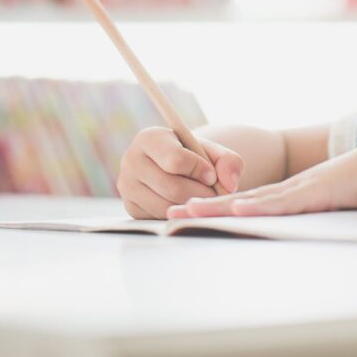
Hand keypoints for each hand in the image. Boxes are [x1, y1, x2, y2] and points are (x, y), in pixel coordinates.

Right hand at [118, 126, 243, 218]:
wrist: (172, 167)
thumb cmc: (194, 156)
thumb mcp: (212, 151)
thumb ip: (229, 161)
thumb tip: (228, 184)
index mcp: (150, 138)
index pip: (175, 160)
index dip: (199, 170)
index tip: (211, 175)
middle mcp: (131, 160)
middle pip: (172, 188)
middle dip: (200, 194)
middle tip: (213, 194)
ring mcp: (127, 186)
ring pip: (166, 206)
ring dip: (190, 207)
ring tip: (201, 199)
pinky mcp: (131, 207)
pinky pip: (159, 219)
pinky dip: (178, 215)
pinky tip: (185, 205)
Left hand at [166, 141, 356, 218]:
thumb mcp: (331, 207)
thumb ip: (314, 217)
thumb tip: (303, 231)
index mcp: (290, 195)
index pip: (247, 204)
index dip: (218, 209)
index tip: (192, 213)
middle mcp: (286, 191)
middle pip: (237, 201)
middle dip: (203, 206)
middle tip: (171, 212)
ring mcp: (296, 191)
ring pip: (249, 202)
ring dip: (216, 207)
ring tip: (186, 211)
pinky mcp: (310, 195)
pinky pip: (278, 203)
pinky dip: (255, 208)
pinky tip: (235, 210)